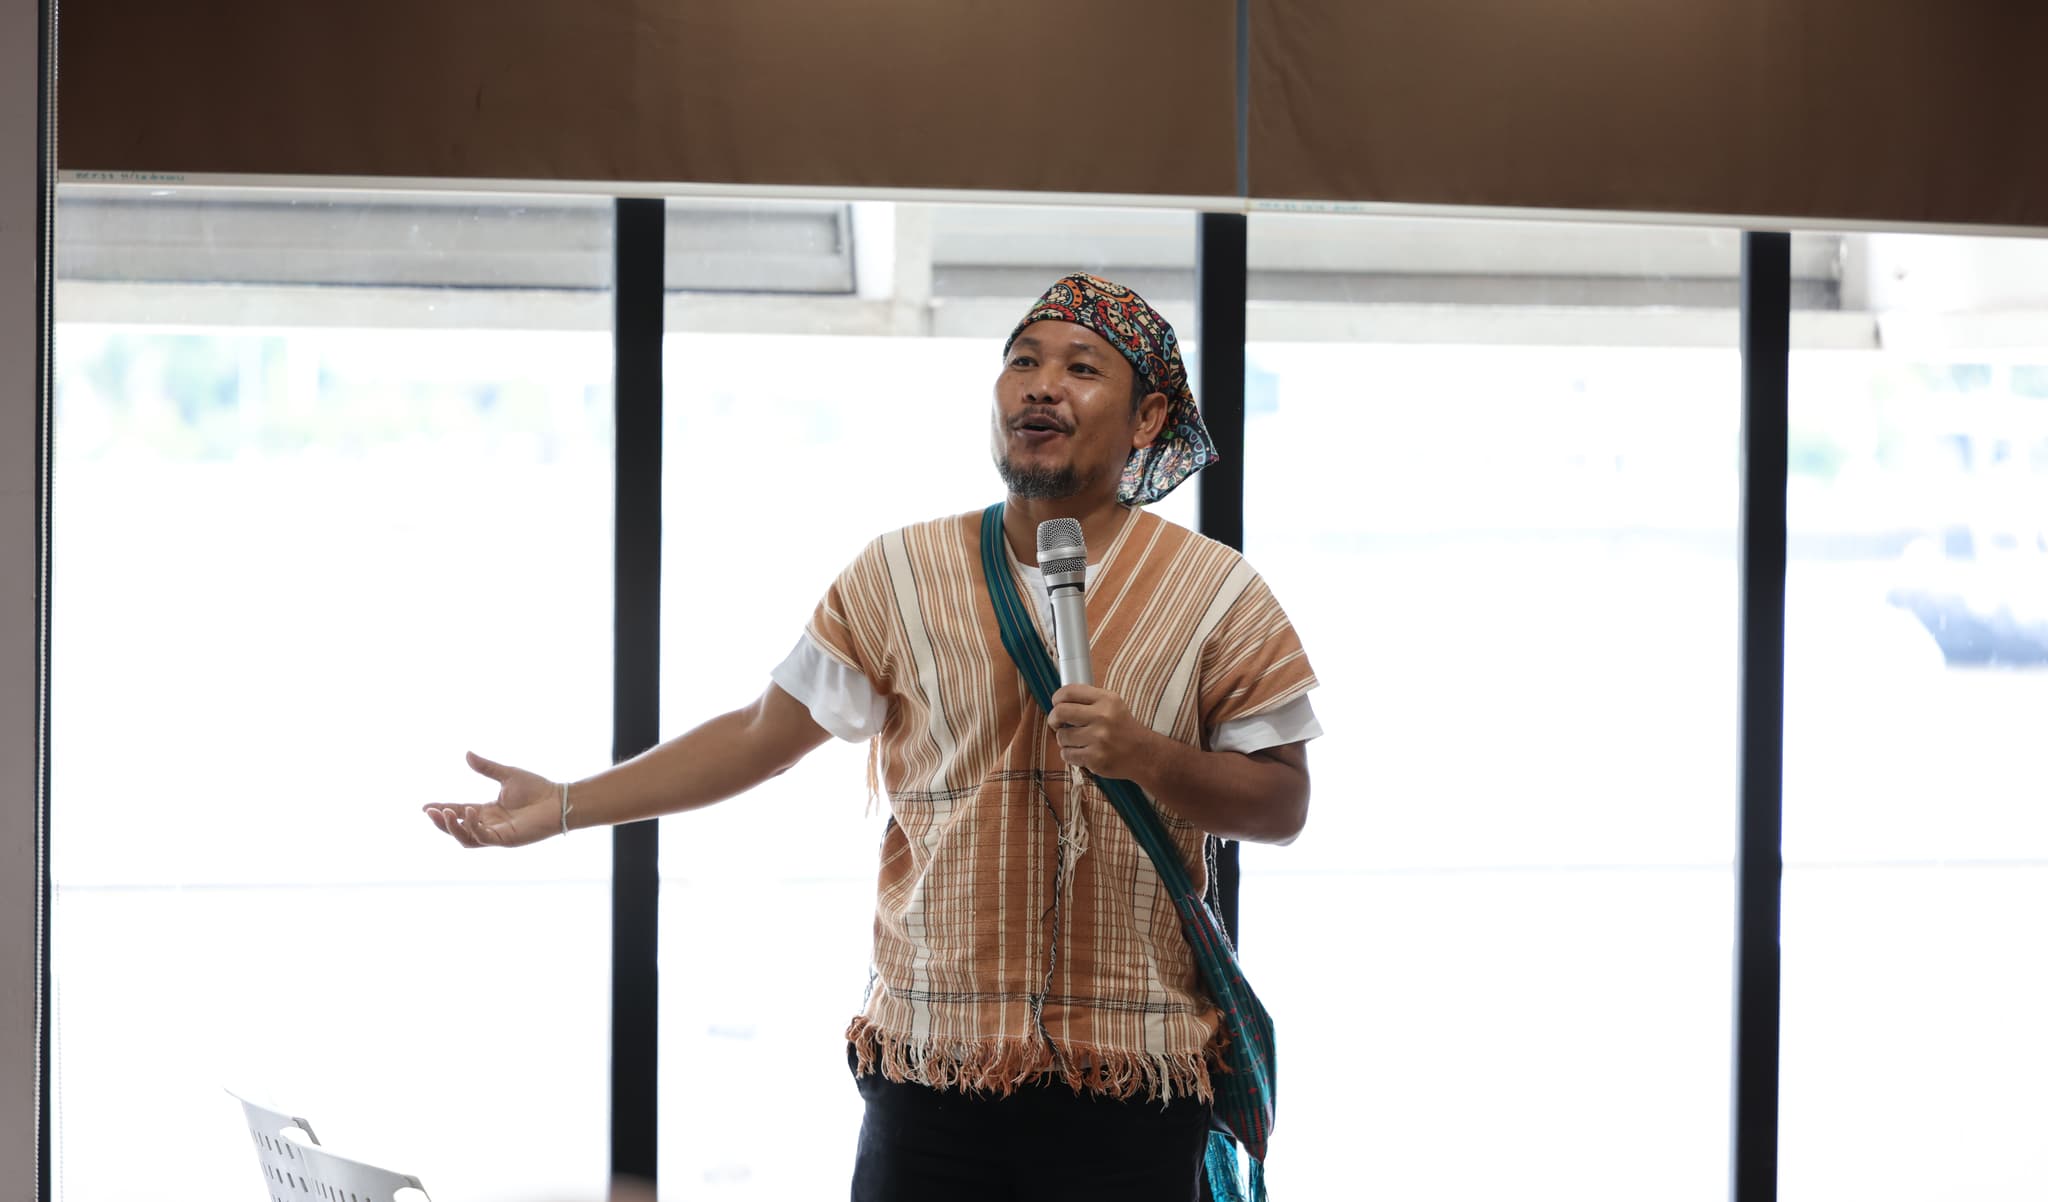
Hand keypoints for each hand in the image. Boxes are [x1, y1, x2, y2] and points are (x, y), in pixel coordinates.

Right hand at [422, 751, 563, 847]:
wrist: (559, 800)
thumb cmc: (538, 789)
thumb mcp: (507, 775)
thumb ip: (486, 767)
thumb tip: (467, 754)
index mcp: (488, 811)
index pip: (460, 812)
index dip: (442, 810)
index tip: (424, 807)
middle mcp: (490, 825)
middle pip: (458, 829)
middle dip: (442, 822)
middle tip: (430, 812)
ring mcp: (498, 834)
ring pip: (466, 838)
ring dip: (453, 827)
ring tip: (446, 812)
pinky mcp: (507, 839)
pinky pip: (483, 838)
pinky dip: (473, 827)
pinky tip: (470, 812)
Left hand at [1046, 684, 1163, 782]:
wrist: (1144, 754)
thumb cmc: (1123, 728)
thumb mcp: (1113, 705)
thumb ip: (1089, 700)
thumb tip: (1059, 701)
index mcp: (1106, 699)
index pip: (1069, 692)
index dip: (1057, 698)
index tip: (1056, 704)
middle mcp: (1102, 717)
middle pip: (1060, 712)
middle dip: (1054, 719)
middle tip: (1057, 723)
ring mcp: (1099, 739)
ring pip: (1062, 737)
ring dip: (1064, 740)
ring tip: (1077, 741)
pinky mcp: (1095, 759)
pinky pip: (1067, 755)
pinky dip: (1069, 755)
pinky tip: (1081, 752)